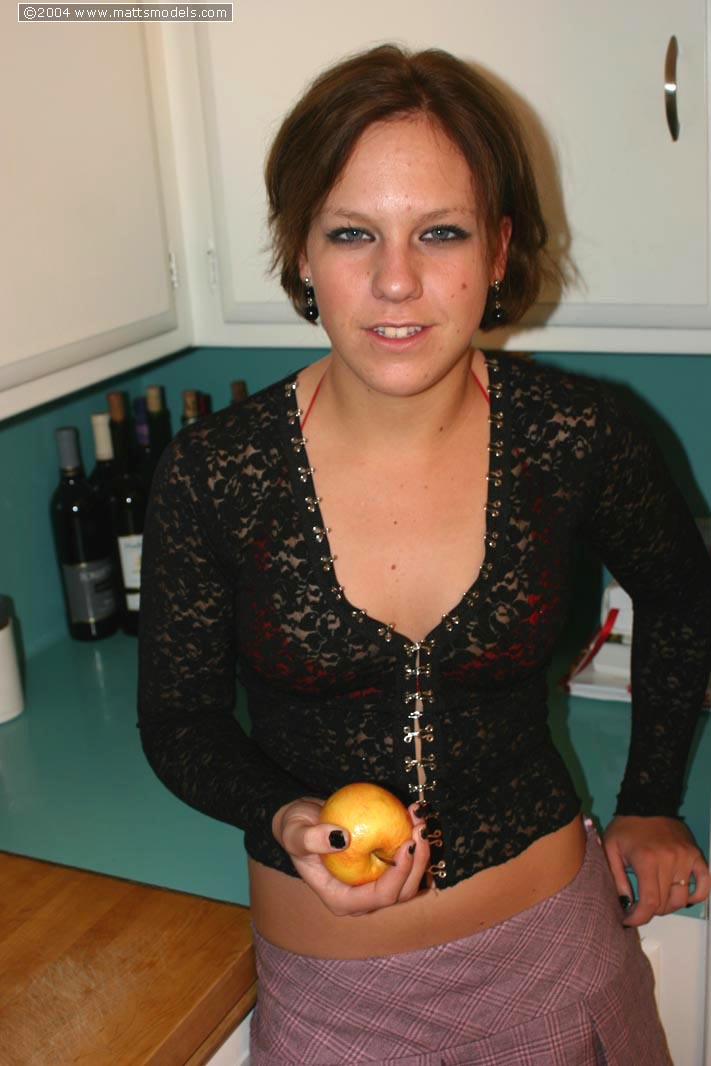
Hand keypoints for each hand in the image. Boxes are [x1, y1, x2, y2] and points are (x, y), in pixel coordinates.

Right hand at [272, 797, 430, 916]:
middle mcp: (362, 899)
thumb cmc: (296, 829)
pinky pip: (406, 863)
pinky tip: (414, 817)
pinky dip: (415, 842)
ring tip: (418, 818)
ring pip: (410, 880)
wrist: (304, 822)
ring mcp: (373, 886)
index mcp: (342, 901)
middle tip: (419, 828)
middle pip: (402, 893)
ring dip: (421, 852)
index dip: (399, 875)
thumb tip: (341, 839)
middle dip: (418, 864)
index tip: (406, 844)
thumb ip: (311, 839)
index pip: (380, 897)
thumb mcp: (294, 832)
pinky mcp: (381, 870)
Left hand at [603, 815, 710, 926]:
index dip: (639, 917)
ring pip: (682, 898)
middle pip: (666, 903)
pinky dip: (697, 896)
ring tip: (656, 899)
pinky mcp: (696, 855)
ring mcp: (686, 858)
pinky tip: (684, 897)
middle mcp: (669, 860)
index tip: (629, 920)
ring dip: (669, 905)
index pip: (650, 902)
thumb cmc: (626, 827)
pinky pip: (704, 884)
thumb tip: (625, 904)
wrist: (647, 803)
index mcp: (647, 860)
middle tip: (639, 906)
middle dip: (650, 911)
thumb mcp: (610, 848)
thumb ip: (617, 878)